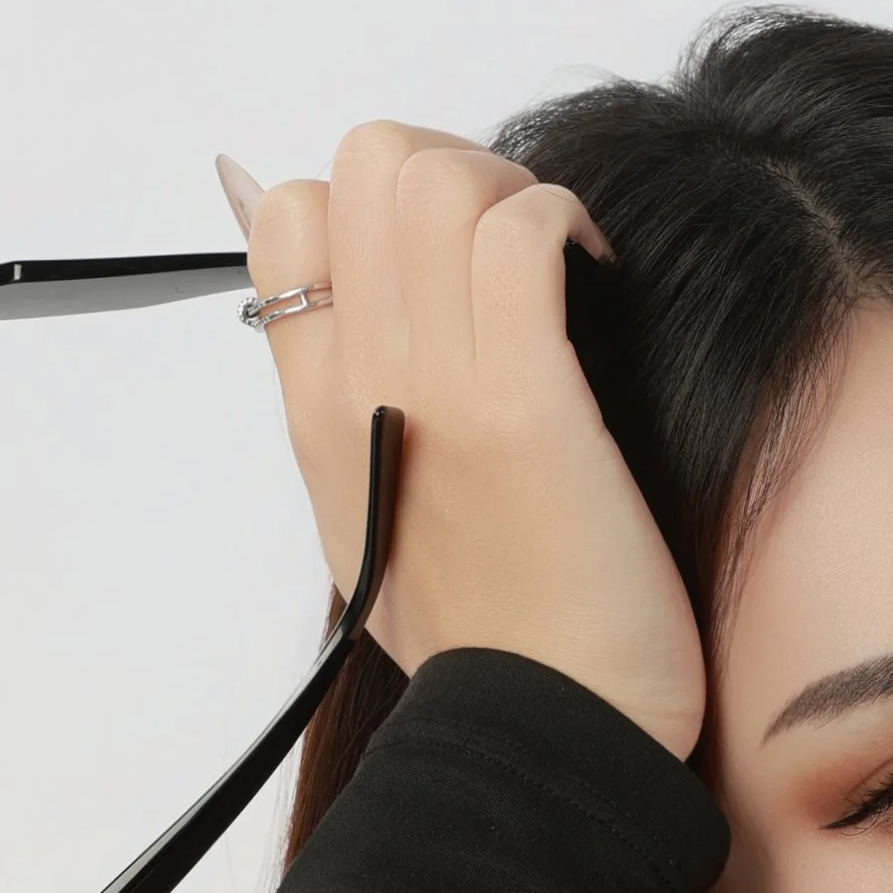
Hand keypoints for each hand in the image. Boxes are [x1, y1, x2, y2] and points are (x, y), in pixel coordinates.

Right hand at [238, 121, 705, 755]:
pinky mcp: (524, 406)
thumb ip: (336, 394)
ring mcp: (434, 389)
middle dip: (459, 167)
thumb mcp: (367, 509)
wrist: (541, 730)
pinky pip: (521, 235)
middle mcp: (358, 382)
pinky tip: (600, 275)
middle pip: (367, 162)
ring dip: (517, 189)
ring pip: (439, 178)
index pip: (292, 212)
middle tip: (516, 244)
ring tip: (562, 262)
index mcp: (315, 406)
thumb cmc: (486, 629)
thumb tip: (310, 294)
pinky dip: (565, 223)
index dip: (380, 199)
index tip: (449, 259)